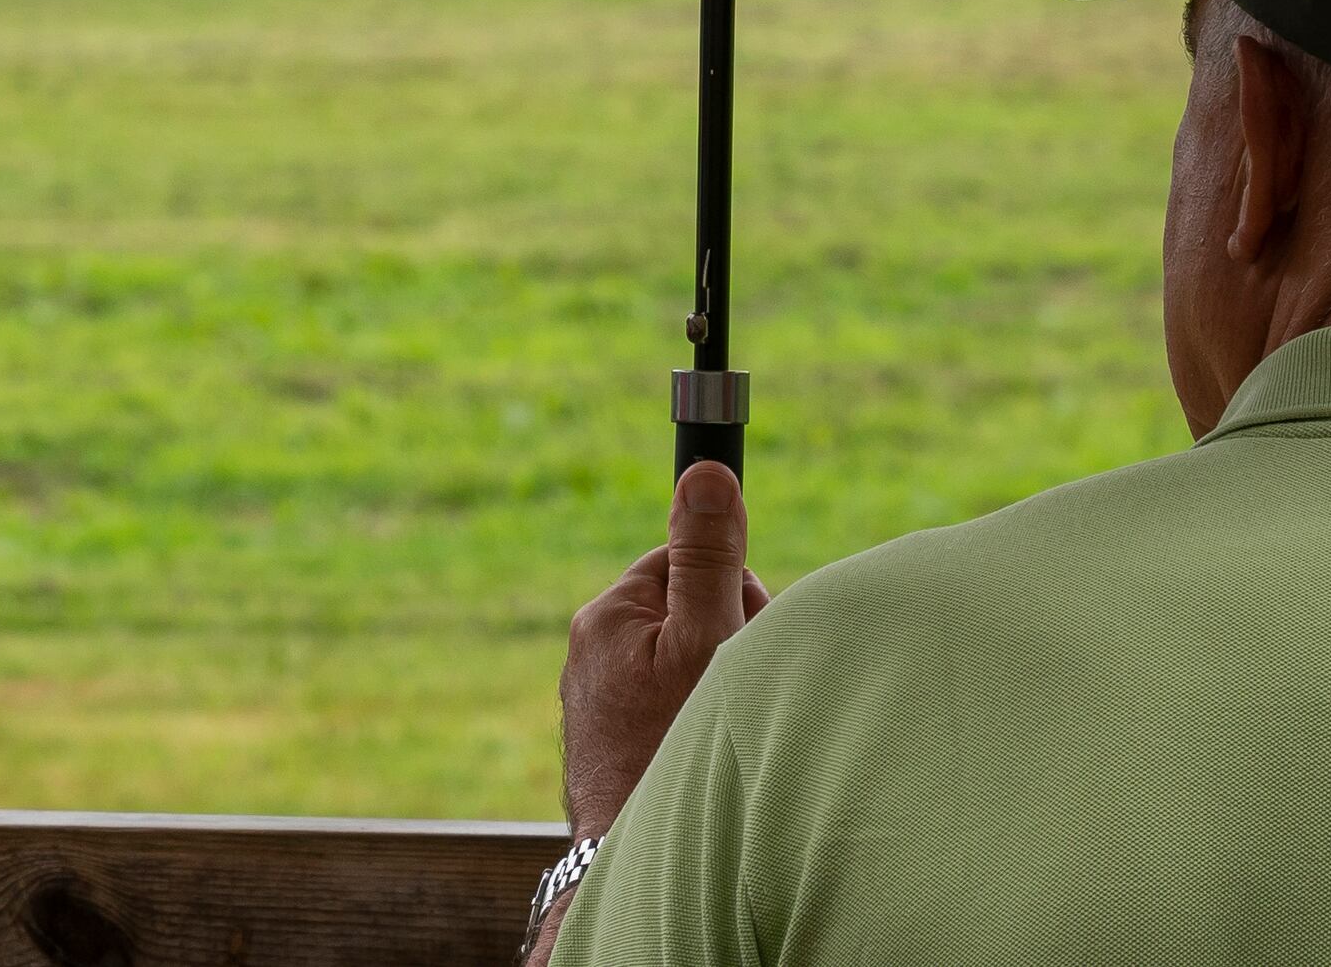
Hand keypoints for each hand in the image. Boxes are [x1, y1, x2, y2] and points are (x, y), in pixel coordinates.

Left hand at [557, 462, 765, 842]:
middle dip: (723, 639)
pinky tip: (697, 751)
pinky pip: (662, 707)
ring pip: (676, 664)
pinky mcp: (607, 744)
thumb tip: (706, 471)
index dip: (729, 590)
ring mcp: (595, 702)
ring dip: (710, 683)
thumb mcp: (706, 639)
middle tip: (731, 687)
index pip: (683, 560)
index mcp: (607, 615)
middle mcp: (590, 652)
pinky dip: (688, 720)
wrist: (636, 859)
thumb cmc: (672, 748)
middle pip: (683, 612)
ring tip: (714, 728)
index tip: (740, 632)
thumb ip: (708, 557)